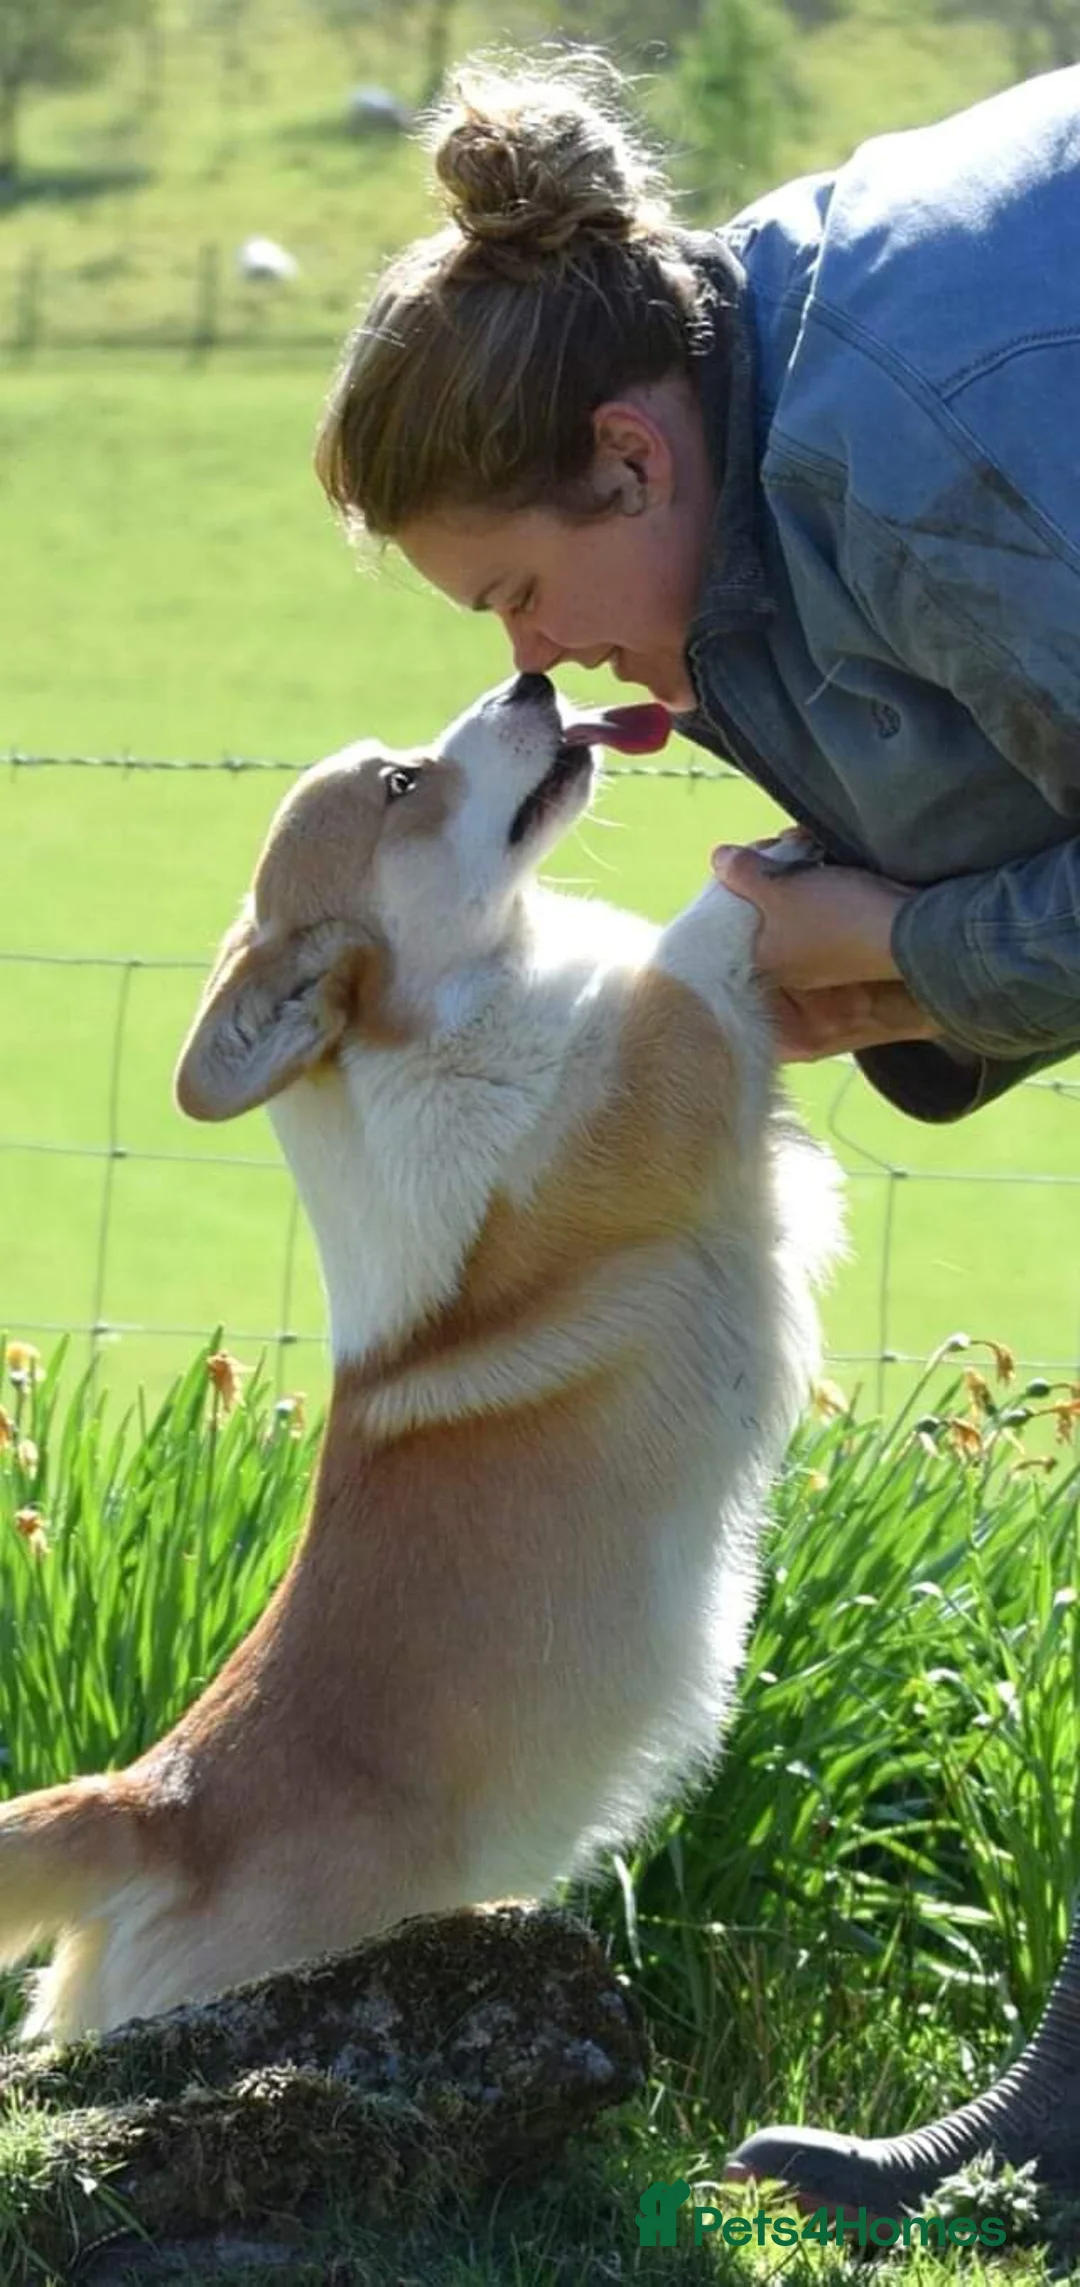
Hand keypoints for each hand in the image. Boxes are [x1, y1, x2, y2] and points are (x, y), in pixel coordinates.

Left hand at [710, 835, 942, 1061]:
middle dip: (767, 878)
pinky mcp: (849, 948)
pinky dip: (819, 885)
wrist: (915, 931)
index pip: (732, 928)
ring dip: (795, 877)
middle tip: (776, 846)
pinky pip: (820, 912)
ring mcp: (821, 964)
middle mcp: (790, 973)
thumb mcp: (782, 888)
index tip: (748, 858)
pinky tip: (822, 859)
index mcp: (767, 967)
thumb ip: (745, 874)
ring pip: (792, 911)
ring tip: (800, 846)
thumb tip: (717, 859)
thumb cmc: (839, 918)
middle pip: (762, 918)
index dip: (738, 886)